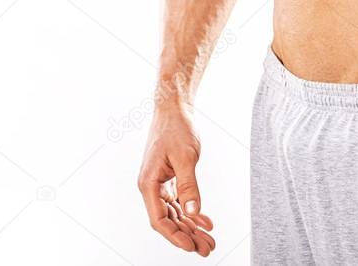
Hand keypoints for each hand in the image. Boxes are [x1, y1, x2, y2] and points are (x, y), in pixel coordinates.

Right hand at [138, 108, 215, 256]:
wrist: (173, 109)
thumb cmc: (177, 128)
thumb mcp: (186, 157)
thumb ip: (189, 185)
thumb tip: (193, 212)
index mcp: (148, 183)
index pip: (160, 220)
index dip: (175, 236)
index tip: (191, 247)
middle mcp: (151, 187)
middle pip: (168, 220)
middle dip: (187, 236)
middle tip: (207, 248)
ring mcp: (159, 184)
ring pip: (174, 213)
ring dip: (191, 227)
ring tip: (208, 240)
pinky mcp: (168, 179)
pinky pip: (179, 202)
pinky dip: (192, 212)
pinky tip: (205, 222)